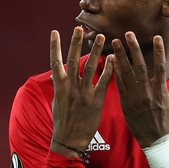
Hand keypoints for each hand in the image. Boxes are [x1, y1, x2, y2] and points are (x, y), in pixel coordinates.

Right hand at [50, 26, 113, 154]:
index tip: (55, 32)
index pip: (55, 61)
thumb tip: (55, 75)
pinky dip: (108, 69)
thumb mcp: (57, 101)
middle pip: (73, 59)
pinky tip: (113, 58)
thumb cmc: (62, 121)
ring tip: (101, 37)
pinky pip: (103, 81)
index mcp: (59, 86)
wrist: (69, 139)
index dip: (55, 46)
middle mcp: (71, 86)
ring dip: (96, 51)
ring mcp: (83, 92)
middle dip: (76, 43)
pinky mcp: (96, 100)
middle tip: (80, 28)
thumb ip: (59, 86)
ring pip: (90, 67)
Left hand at [109, 32, 168, 147]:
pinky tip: (110, 60)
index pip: (161, 66)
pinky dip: (114, 71)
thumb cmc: (167, 119)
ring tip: (115, 42)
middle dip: (134, 49)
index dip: (159, 51)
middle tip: (128, 33)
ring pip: (126, 73)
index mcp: (161, 90)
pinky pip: (119, 84)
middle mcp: (147, 92)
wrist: (155, 139)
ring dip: (120, 56)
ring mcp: (135, 97)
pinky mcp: (125, 102)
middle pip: (140, 66)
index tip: (157, 37)